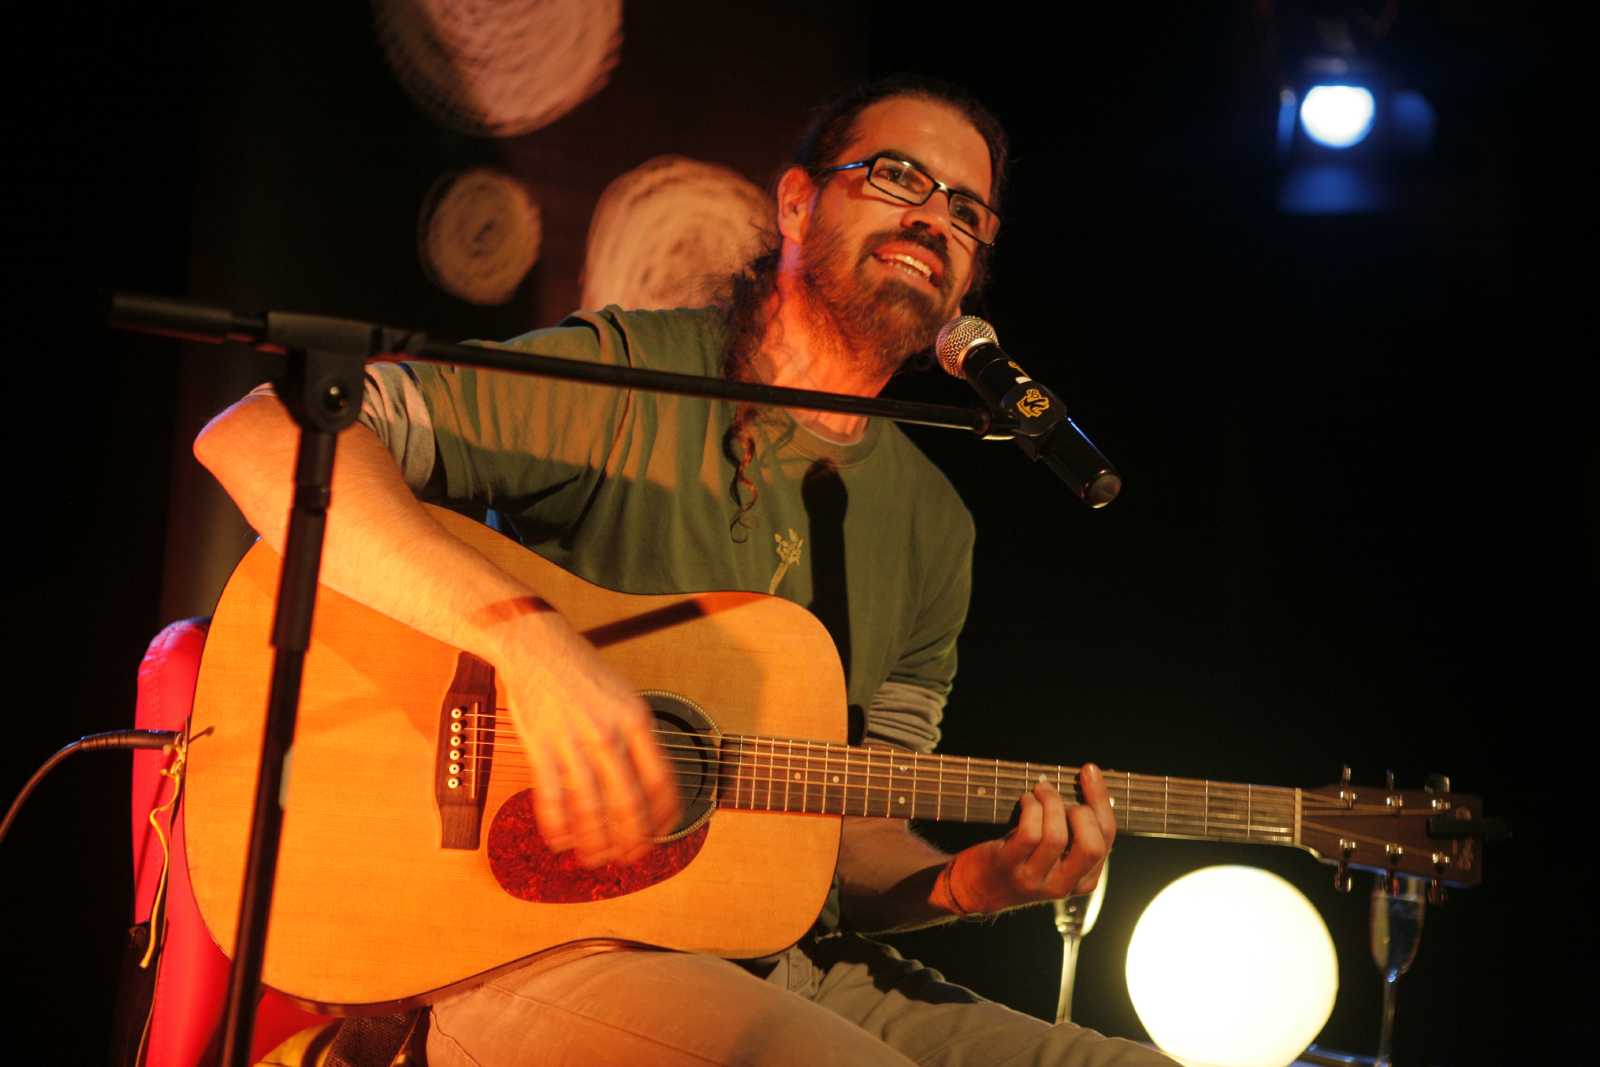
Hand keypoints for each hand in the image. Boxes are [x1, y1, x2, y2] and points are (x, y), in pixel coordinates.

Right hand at [499, 614, 680, 867]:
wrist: (537, 644)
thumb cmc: (581, 671)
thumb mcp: (624, 695)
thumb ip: (637, 735)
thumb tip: (651, 781)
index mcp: (636, 720)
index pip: (661, 780)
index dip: (664, 815)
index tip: (662, 832)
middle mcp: (609, 733)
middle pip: (627, 803)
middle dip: (631, 839)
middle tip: (629, 857)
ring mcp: (573, 741)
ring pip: (590, 807)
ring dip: (594, 841)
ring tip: (595, 858)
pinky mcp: (541, 746)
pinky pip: (552, 798)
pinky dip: (558, 825)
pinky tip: (561, 841)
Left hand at [945, 763, 1115, 913]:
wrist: (979, 887)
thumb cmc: (1023, 859)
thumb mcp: (1058, 855)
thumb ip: (1077, 831)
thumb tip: (1091, 781)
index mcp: (1084, 881)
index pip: (1106, 839)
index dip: (1101, 801)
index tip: (1090, 772)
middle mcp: (1063, 886)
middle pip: (1092, 846)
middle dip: (1082, 811)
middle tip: (1062, 797)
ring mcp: (1035, 880)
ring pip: (1057, 836)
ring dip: (1050, 803)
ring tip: (1040, 791)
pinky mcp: (1009, 868)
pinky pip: (1029, 833)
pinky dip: (1031, 808)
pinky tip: (1026, 801)